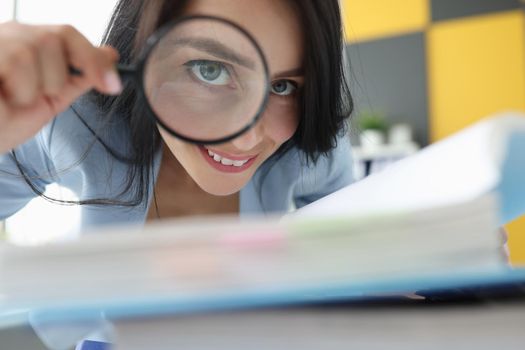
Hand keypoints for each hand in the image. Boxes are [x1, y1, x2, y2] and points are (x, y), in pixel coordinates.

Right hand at [0, 21, 121, 153]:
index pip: (68, 34)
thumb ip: (79, 77)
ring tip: (14, 98)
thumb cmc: (3, 122)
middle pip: (59, 36)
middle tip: (36, 97)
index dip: (94, 58)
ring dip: (34, 86)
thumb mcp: (50, 100)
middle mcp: (11, 35)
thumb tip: (110, 56)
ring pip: (38, 47)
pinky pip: (18, 60)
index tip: (113, 85)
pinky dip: (20, 88)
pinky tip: (3, 96)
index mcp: (28, 44)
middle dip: (57, 76)